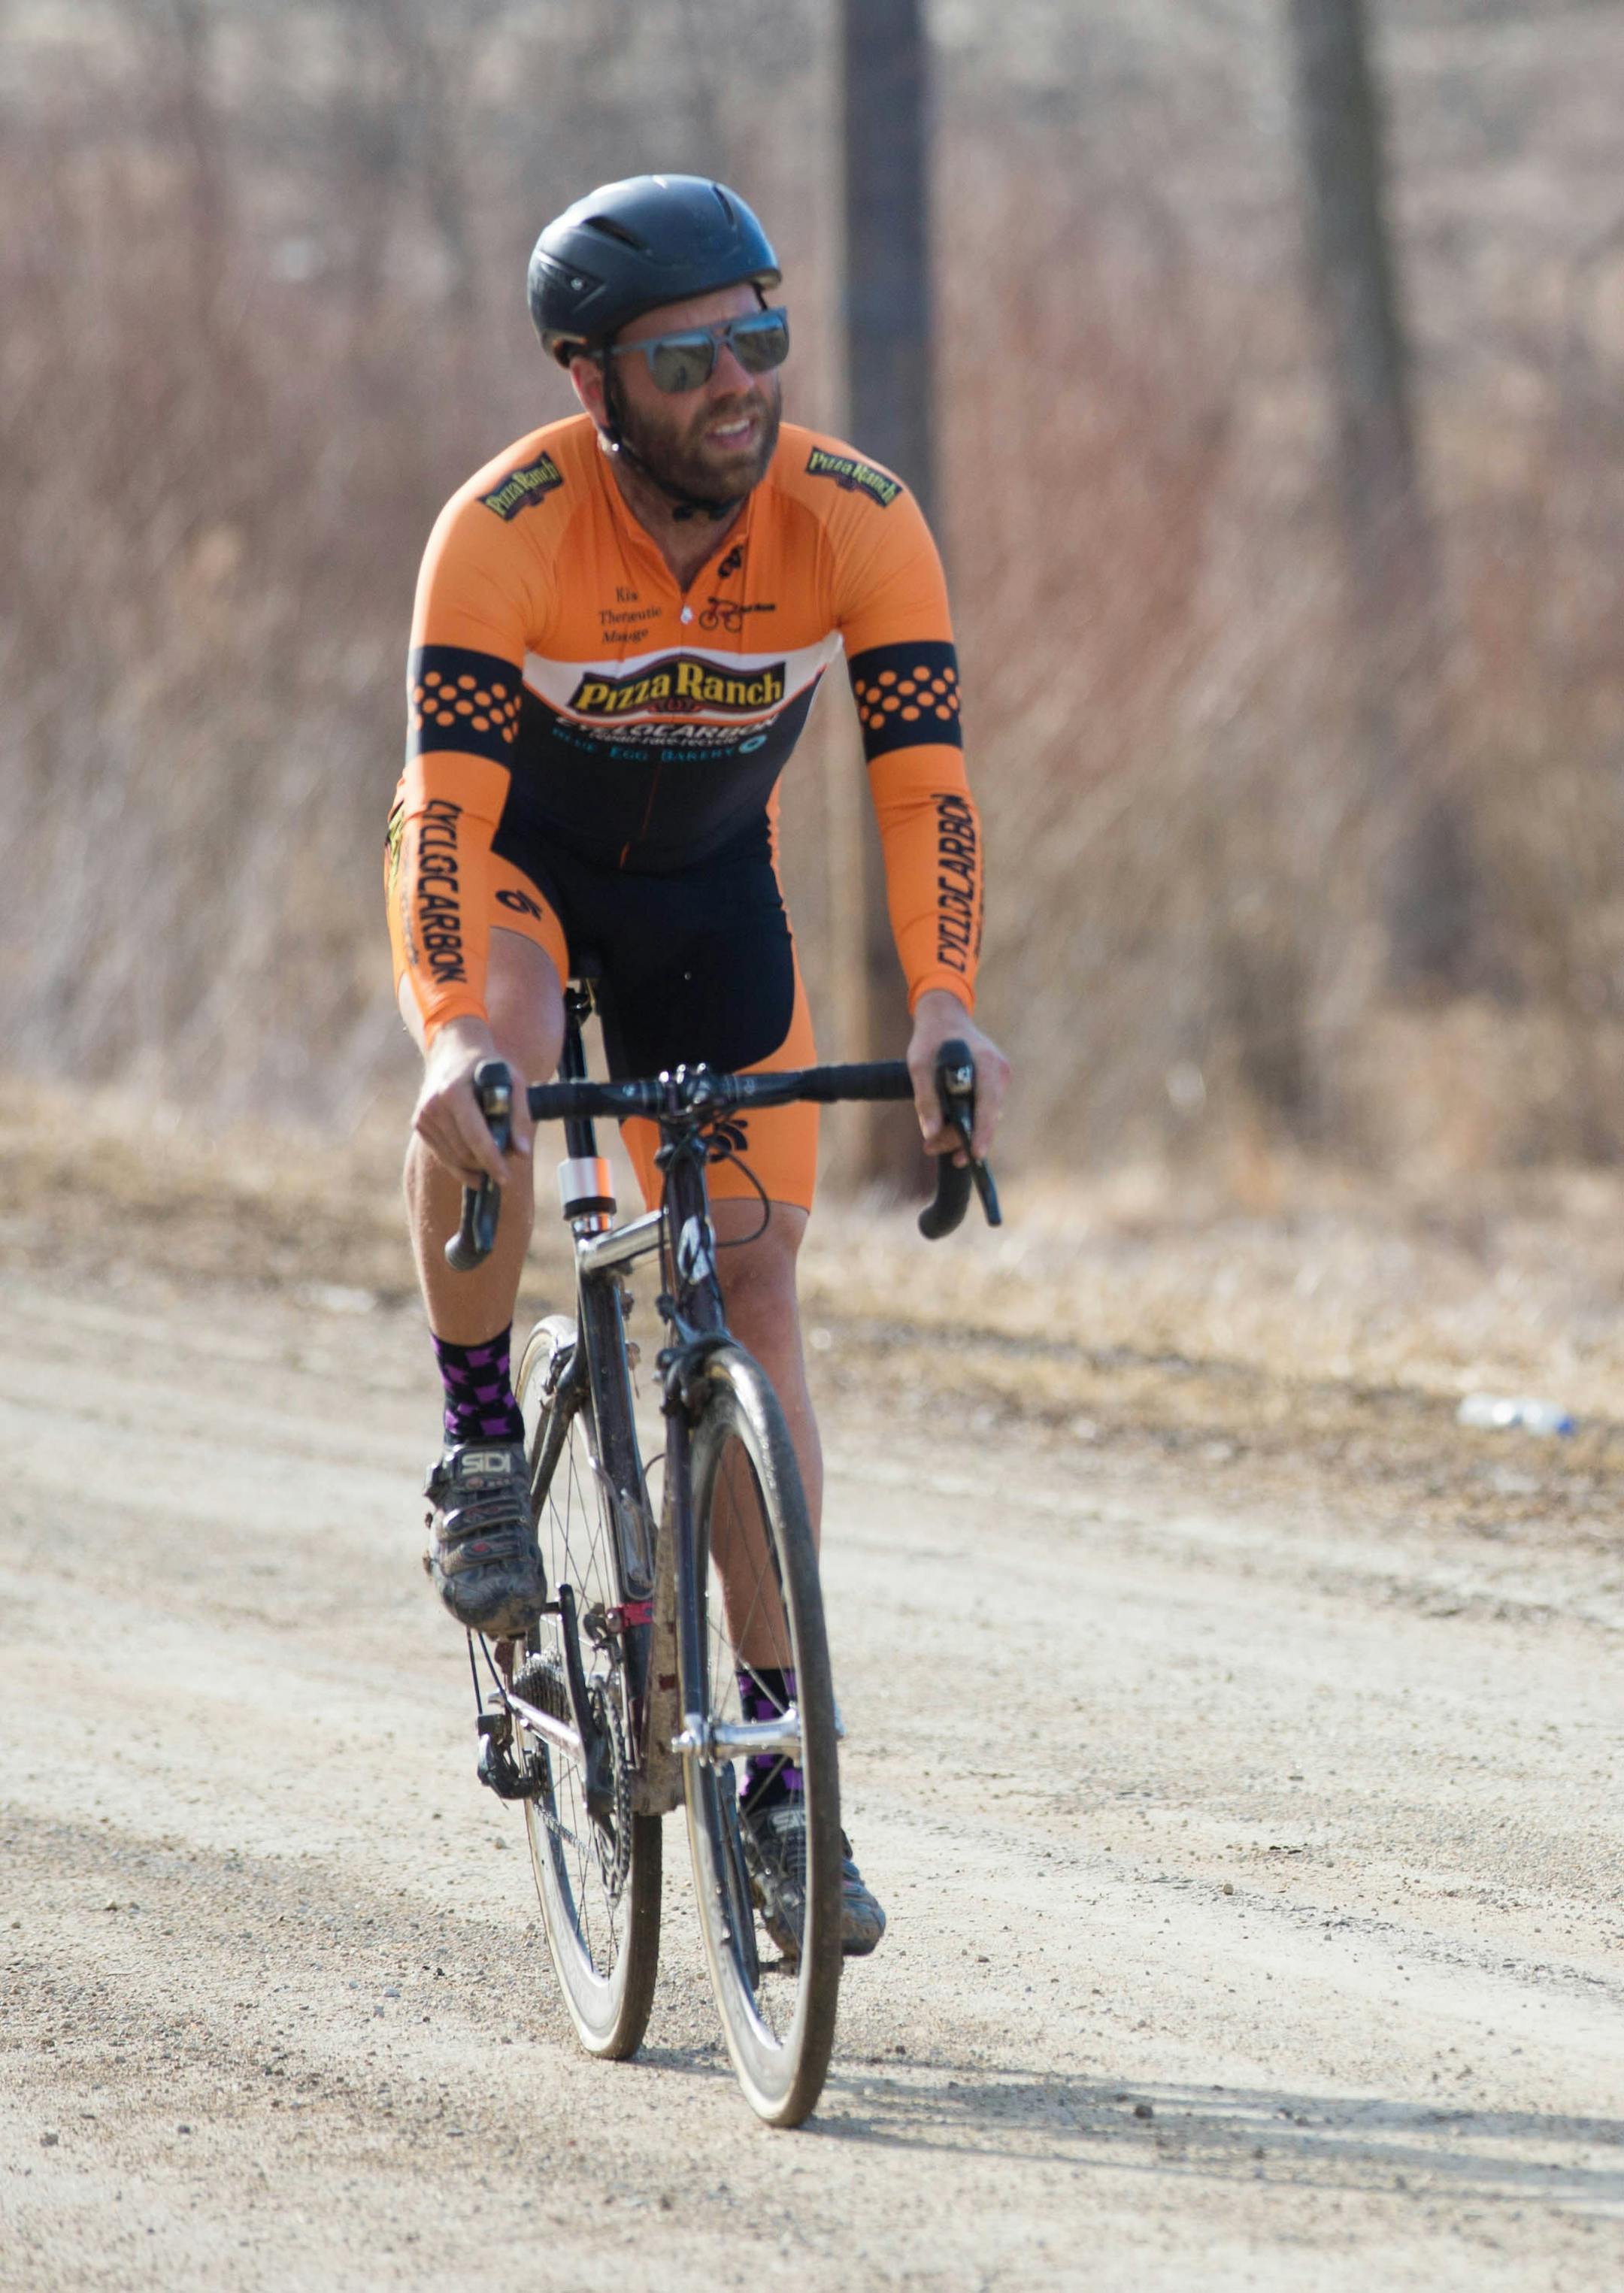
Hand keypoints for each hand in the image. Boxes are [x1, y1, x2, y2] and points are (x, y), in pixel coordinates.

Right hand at [412, 1016, 535, 1185]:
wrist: (453, 1051)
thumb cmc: (488, 1066)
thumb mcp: (513, 1082)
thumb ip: (519, 1117)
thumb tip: (523, 1153)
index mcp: (454, 1092)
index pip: (475, 1137)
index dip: (492, 1160)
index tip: (506, 1178)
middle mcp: (433, 1105)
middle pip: (464, 1152)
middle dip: (488, 1162)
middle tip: (509, 1157)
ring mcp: (423, 1116)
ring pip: (454, 1158)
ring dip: (476, 1165)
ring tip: (495, 1154)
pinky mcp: (419, 1124)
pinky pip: (443, 1155)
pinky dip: (461, 1164)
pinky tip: (477, 1164)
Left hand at [905, 989, 1010, 1162]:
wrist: (945, 1018)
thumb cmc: (932, 1040)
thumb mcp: (920, 1067)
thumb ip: (926, 1100)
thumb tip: (931, 1133)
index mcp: (988, 1064)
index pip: (988, 1106)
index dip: (982, 1133)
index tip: (974, 1155)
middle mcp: (1000, 1072)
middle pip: (986, 1117)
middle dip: (960, 1138)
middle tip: (930, 1148)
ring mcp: (1001, 1078)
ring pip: (984, 1117)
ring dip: (960, 1132)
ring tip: (931, 1143)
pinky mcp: (995, 1083)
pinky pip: (982, 1109)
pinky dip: (965, 1120)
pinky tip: (945, 1129)